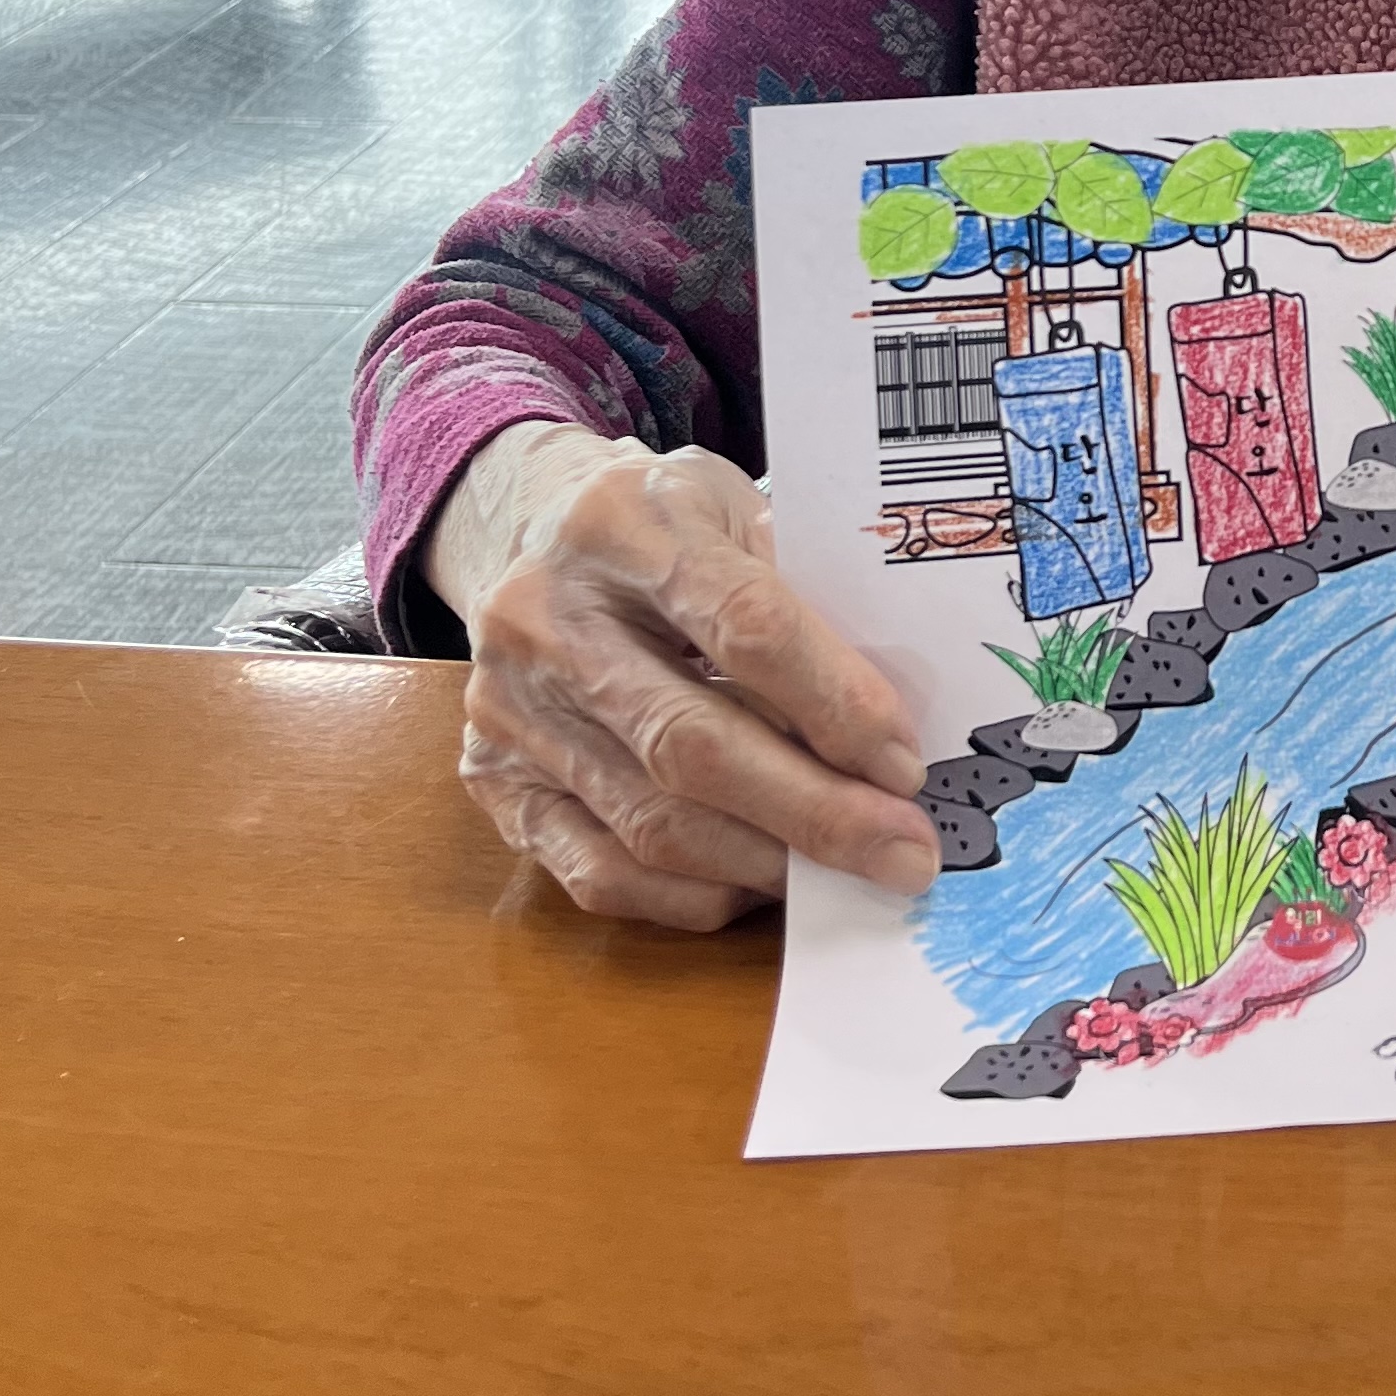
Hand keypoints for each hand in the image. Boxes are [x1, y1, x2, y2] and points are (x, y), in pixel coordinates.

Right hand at [435, 423, 938, 930]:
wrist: (529, 526)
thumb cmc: (664, 519)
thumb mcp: (735, 502)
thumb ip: (805, 583)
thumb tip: (894, 714)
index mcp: (624, 524)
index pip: (746, 626)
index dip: (835, 703)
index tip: (905, 764)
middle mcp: (548, 618)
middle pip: (692, 743)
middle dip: (815, 812)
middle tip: (903, 853)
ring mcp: (509, 708)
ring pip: (648, 822)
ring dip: (765, 862)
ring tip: (849, 877)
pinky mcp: (490, 781)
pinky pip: (596, 871)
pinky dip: (691, 894)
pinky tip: (760, 886)